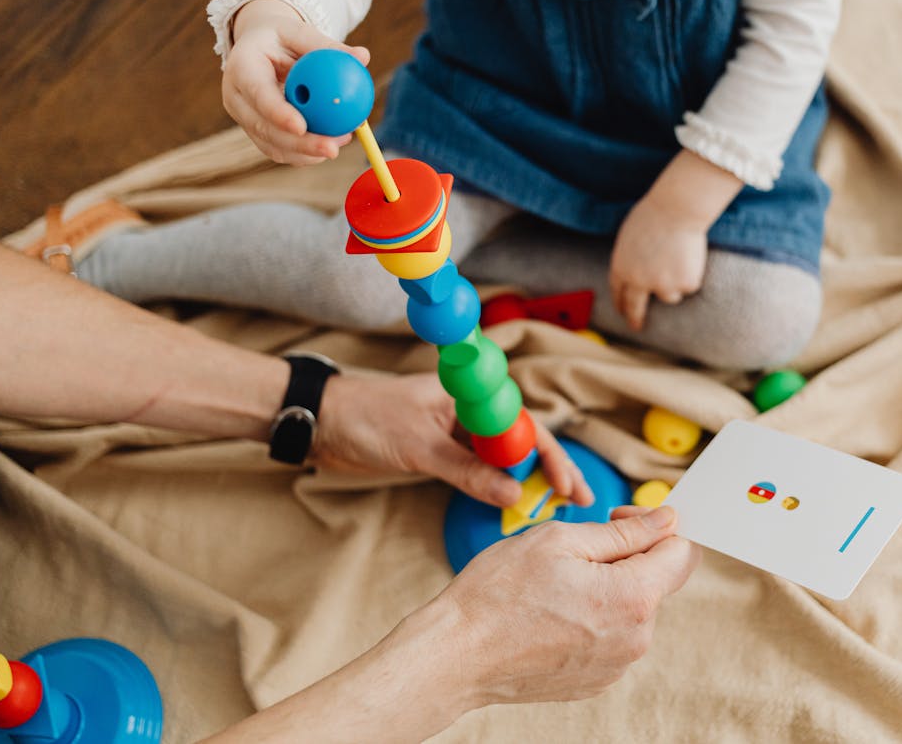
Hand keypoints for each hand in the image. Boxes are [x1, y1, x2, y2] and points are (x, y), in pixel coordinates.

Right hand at [223, 0, 370, 164]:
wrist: (258, 47)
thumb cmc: (282, 37)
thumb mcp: (300, 32)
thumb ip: (327, 46)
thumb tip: (363, 56)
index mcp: (242, 67)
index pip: (258, 94)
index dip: (277, 113)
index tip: (302, 127)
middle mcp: (236, 96)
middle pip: (264, 128)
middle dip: (298, 144)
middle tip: (332, 148)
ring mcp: (244, 117)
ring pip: (272, 145)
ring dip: (306, 152)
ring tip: (338, 144)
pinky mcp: (255, 131)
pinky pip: (279, 150)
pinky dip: (304, 154)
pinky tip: (330, 146)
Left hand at [313, 372, 593, 508]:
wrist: (321, 422)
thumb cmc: (365, 419)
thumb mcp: (419, 446)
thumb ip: (466, 470)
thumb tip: (512, 493)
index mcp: (470, 393)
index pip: (523, 424)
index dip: (549, 456)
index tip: (565, 486)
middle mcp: (470, 409)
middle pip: (522, 441)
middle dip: (552, 470)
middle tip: (580, 500)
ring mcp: (458, 431)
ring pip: (505, 457)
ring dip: (529, 481)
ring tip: (557, 508)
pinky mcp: (444, 450)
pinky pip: (482, 468)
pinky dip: (500, 486)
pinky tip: (516, 504)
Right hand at [439, 506, 700, 704]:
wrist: (458, 654)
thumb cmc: (500, 591)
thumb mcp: (561, 541)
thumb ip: (624, 532)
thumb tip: (668, 520)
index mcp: (633, 598)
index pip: (683, 552)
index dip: (658, 525)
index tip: (621, 518)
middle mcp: (636, 638)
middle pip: (659, 581)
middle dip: (632, 556)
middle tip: (580, 547)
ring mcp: (618, 665)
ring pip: (634, 608)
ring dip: (611, 587)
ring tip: (559, 583)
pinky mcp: (598, 680)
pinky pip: (614, 636)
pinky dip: (595, 617)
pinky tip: (555, 611)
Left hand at [608, 149, 742, 330]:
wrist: (676, 209)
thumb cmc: (654, 214)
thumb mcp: (629, 236)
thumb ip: (629, 258)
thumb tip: (634, 272)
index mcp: (621, 267)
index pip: (618, 293)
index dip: (620, 303)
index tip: (622, 312)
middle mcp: (638, 281)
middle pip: (635, 308)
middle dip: (635, 319)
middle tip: (637, 326)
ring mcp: (662, 285)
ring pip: (670, 296)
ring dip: (675, 283)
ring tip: (678, 257)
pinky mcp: (683, 285)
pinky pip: (689, 285)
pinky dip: (692, 274)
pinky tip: (689, 255)